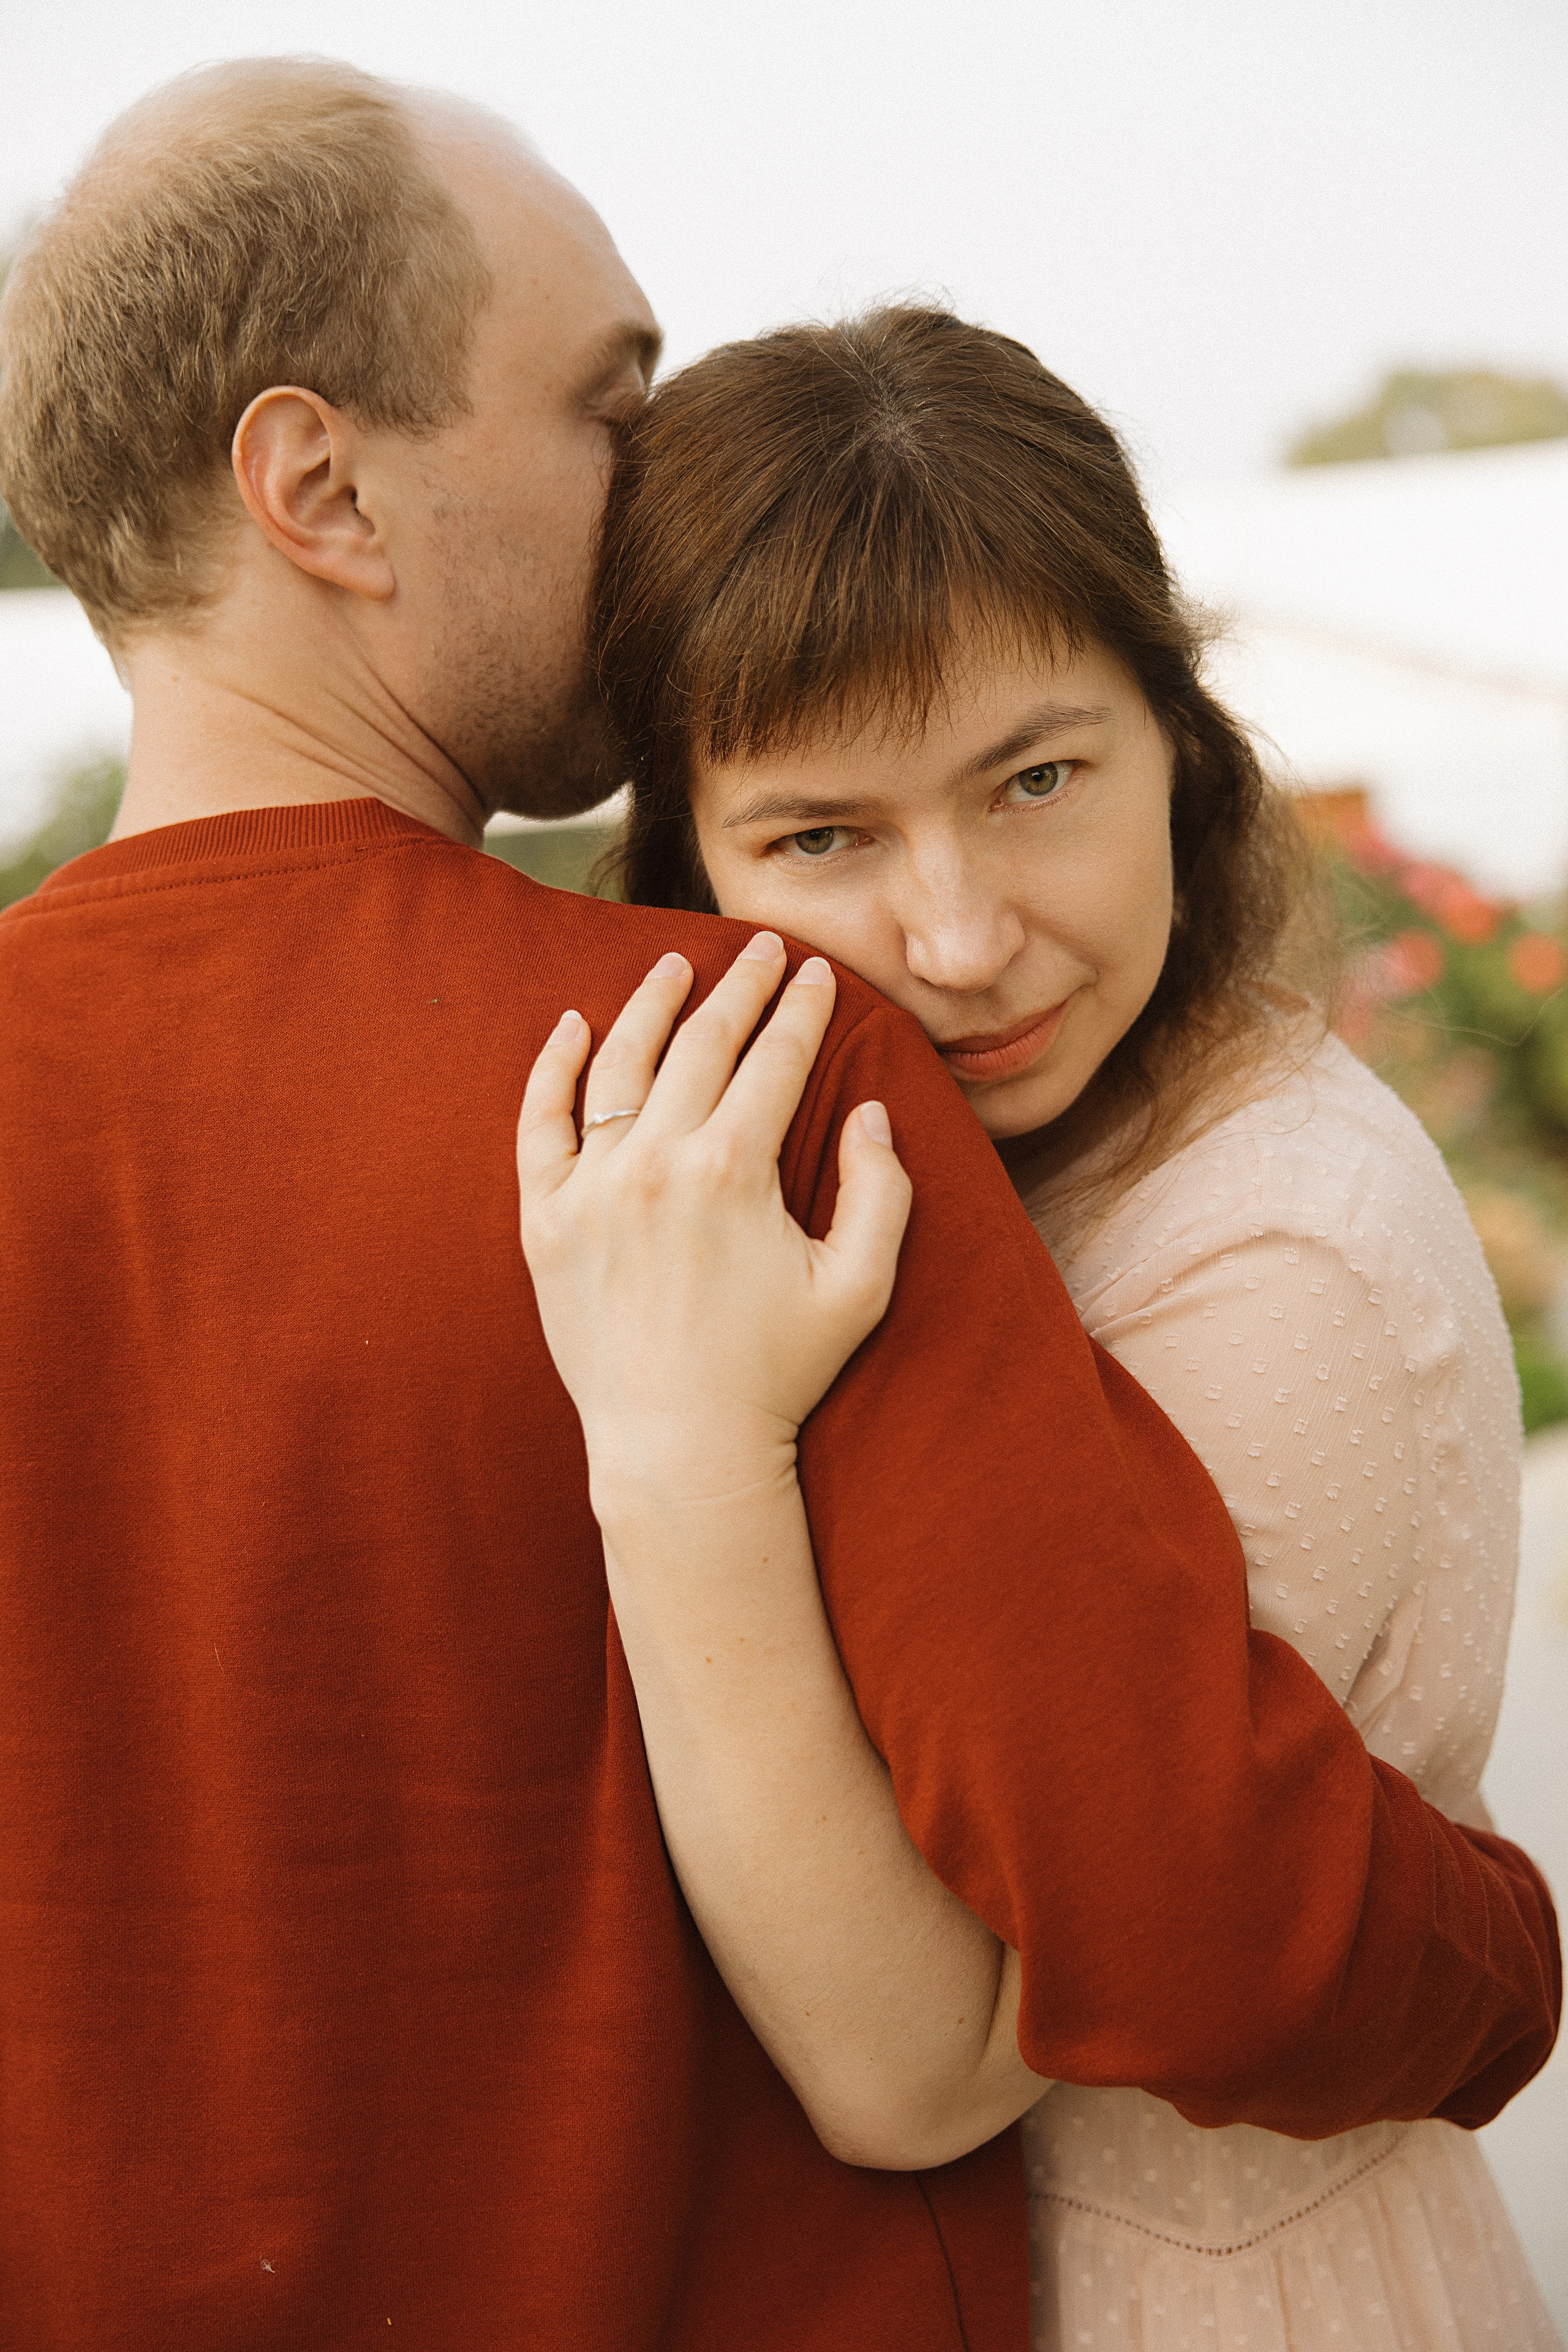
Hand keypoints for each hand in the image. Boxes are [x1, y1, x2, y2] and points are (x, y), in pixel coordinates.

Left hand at [516, 934, 912, 1503]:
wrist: (678, 1449)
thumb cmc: (778, 1374)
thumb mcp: (859, 1287)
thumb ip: (881, 1192)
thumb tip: (870, 1112)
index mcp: (734, 1169)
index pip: (774, 1059)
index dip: (802, 1008)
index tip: (818, 973)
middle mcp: (655, 1163)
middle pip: (701, 1043)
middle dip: (741, 987)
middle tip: (763, 950)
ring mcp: (591, 1188)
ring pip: (619, 1064)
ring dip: (651, 1004)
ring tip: (674, 964)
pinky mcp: (544, 1221)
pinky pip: (540, 1122)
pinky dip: (553, 1066)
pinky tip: (574, 1025)